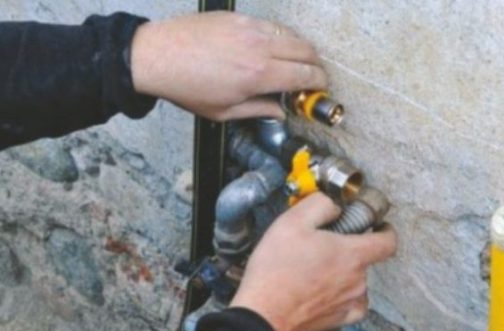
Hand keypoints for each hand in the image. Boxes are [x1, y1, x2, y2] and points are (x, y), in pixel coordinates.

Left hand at [130, 12, 327, 120]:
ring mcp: (249, 28)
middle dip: (316, 64)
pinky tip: (272, 49)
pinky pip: (271, 25)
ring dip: (300, 49)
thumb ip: (259, 110)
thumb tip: (281, 111)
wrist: (156, 56)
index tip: (320, 88)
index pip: (305, 75)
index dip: (319, 82)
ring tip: (294, 63)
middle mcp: (259, 48)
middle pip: (306, 50)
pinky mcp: (238, 17)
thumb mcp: (224, 112)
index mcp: (258, 75)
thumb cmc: (187, 88)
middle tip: (312, 76)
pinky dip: (280, 37)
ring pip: (291, 34)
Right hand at [230, 193, 396, 330]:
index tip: (378, 227)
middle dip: (349, 250)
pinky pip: (351, 304)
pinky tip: (324, 292)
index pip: (388, 242)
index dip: (386, 231)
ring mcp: (349, 302)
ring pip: (356, 282)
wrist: (262, 313)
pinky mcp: (339, 320)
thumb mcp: (293, 221)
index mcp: (353, 255)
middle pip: (365, 260)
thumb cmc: (276, 269)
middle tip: (323, 246)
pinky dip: (342, 297)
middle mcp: (358, 280)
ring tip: (315, 270)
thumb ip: (321, 205)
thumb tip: (334, 207)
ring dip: (343, 273)